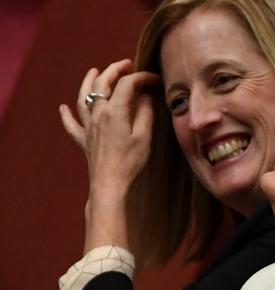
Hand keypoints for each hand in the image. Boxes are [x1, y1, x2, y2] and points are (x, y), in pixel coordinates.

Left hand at [60, 59, 160, 251]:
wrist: (110, 184)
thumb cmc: (130, 161)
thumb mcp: (144, 136)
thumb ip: (145, 113)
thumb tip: (145, 97)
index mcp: (114, 110)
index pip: (127, 84)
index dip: (142, 77)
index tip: (155, 79)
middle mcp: (98, 113)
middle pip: (102, 84)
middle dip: (115, 70)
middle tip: (127, 65)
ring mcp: (88, 126)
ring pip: (83, 98)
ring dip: (88, 82)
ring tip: (93, 71)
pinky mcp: (84, 140)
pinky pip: (71, 124)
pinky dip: (66, 114)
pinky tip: (62, 108)